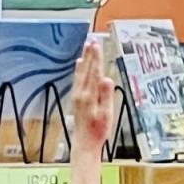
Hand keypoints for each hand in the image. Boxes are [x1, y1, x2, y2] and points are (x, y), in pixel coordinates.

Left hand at [71, 39, 115, 153]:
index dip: (96, 58)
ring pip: (80, 72)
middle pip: (86, 69)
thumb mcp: (106, 115)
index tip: (97, 45)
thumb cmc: (98, 131)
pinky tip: (80, 64)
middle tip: (92, 40)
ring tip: (86, 47)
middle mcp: (81, 92)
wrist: (84, 142)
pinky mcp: (76, 98)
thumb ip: (106, 96)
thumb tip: (106, 78)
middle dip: (89, 54)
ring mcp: (77, 95)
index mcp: (89, 95)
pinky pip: (77, 78)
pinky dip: (79, 69)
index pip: (94, 72)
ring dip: (84, 58)